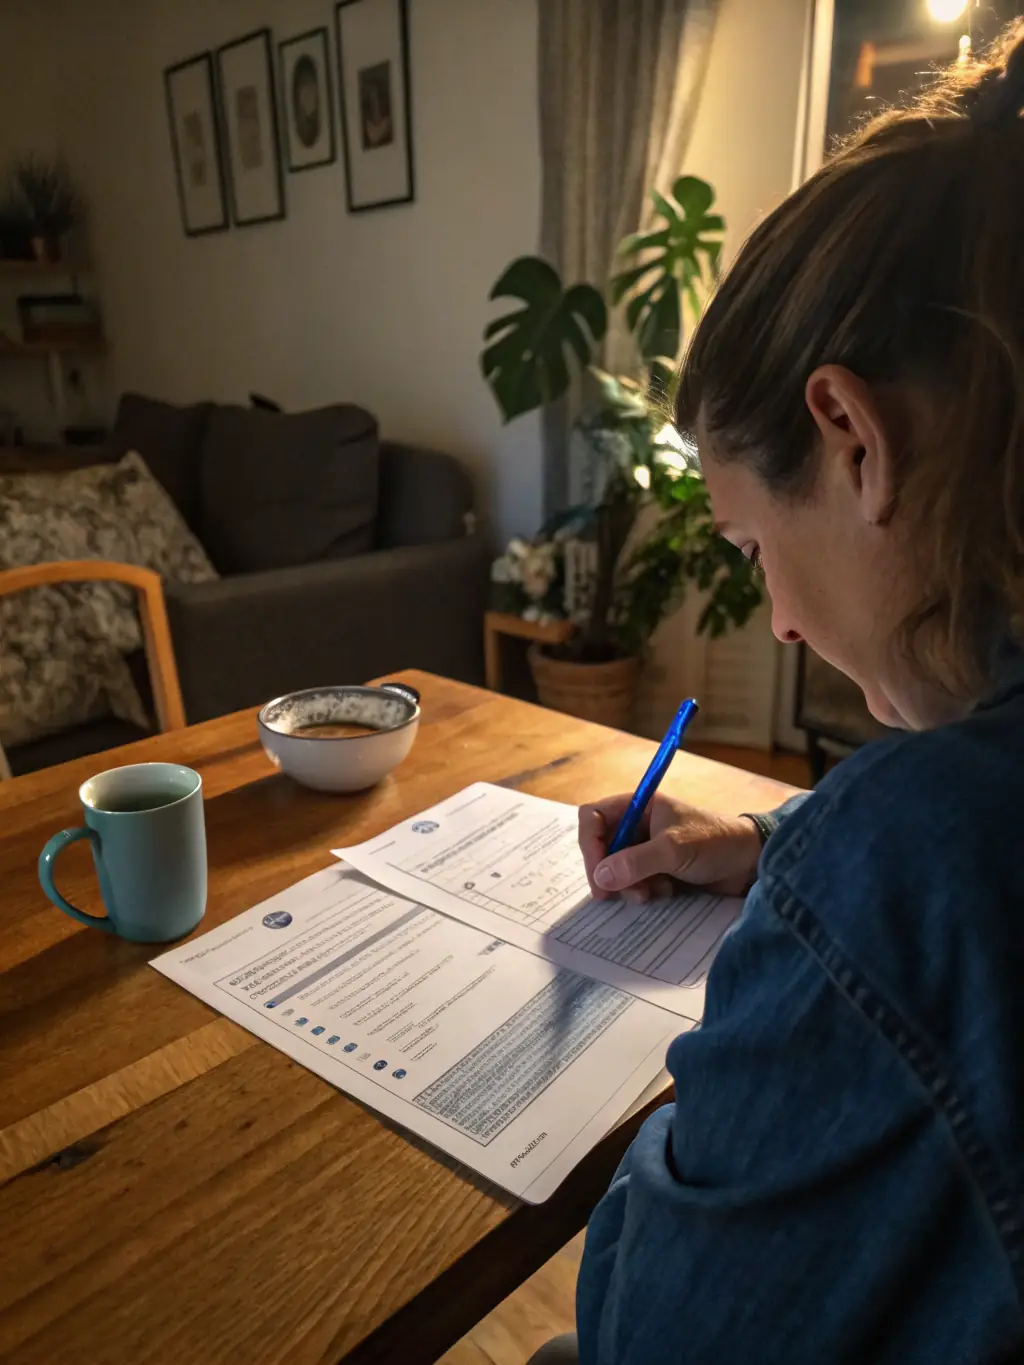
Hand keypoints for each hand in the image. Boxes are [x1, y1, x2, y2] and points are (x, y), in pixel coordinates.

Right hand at [578, 793, 762, 900]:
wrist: (751, 862)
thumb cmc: (715, 842)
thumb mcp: (674, 849)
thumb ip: (636, 861)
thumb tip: (601, 877)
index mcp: (638, 806)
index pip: (593, 817)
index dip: (590, 844)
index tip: (598, 872)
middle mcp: (638, 825)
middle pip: (601, 847)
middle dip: (608, 872)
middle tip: (612, 895)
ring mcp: (647, 848)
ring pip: (616, 869)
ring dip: (627, 885)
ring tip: (647, 895)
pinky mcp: (658, 869)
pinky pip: (634, 882)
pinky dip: (643, 891)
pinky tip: (664, 892)